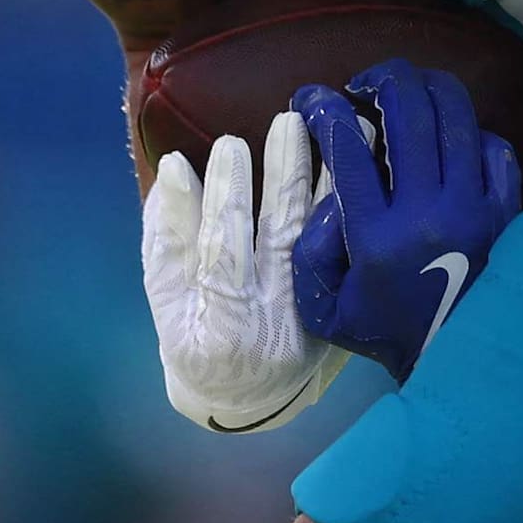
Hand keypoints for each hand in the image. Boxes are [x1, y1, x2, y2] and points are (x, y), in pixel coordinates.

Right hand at [141, 111, 345, 432]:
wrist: (249, 400)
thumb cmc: (197, 341)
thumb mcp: (169, 301)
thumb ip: (166, 240)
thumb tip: (173, 169)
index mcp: (220, 326)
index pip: (222, 251)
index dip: (224, 198)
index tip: (228, 144)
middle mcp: (273, 325)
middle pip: (280, 241)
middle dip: (283, 177)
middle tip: (288, 122)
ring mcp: (314, 319)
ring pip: (321, 243)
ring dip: (327, 182)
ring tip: (332, 130)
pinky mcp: (343, 312)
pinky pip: (345, 252)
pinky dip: (348, 208)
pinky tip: (357, 167)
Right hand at [288, 62, 522, 381]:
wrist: (462, 364)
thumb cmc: (386, 331)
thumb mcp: (324, 307)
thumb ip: (309, 249)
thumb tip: (330, 192)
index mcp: (376, 238)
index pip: (347, 147)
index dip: (322, 107)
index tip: (309, 98)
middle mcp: (429, 213)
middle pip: (409, 111)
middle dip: (382, 79)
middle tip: (365, 84)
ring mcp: (475, 208)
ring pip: (456, 116)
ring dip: (427, 90)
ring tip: (407, 93)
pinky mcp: (508, 211)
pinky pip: (495, 148)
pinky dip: (471, 133)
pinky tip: (452, 140)